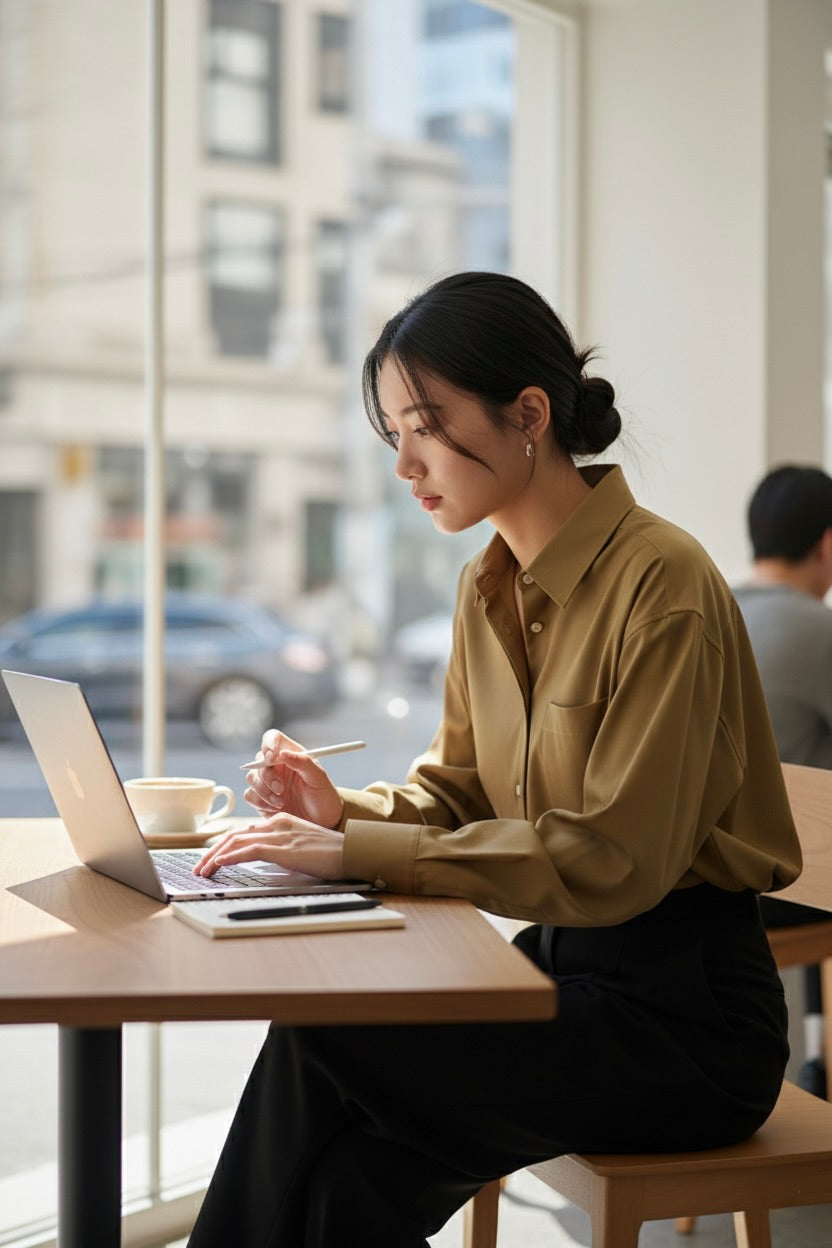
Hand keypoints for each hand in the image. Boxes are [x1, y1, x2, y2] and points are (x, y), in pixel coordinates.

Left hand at [194, 813, 344, 879]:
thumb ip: (280, 848)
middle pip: (234, 835)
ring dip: (216, 857)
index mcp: (280, 821)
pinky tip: (220, 864)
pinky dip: (231, 857)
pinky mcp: (283, 848)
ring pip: (237, 842)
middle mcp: (276, 824)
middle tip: (200, 868)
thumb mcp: (299, 847)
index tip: (211, 860)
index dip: (222, 846)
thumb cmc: (330, 854)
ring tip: (203, 870)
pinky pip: (249, 850)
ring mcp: (279, 834)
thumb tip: (261, 858)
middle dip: (212, 852)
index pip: (243, 832)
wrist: (351, 852)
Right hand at [244, 729, 344, 829]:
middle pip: (258, 760)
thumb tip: (283, 753)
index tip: (271, 757)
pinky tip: (276, 809)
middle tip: (281, 789)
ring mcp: (267, 782)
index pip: (273, 738)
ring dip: (264, 791)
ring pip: (251, 778)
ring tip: (281, 802)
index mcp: (291, 754)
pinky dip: (260, 802)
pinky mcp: (261, 799)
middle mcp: (276, 766)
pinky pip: (249, 795)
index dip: (268, 744)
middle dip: (267, 776)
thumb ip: (303, 762)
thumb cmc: (323, 796)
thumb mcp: (319, 778)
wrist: (322, 821)